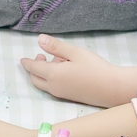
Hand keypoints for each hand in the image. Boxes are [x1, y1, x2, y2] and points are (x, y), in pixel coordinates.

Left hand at [21, 34, 136, 106]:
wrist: (113, 88)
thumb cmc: (95, 68)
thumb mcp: (75, 52)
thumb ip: (56, 46)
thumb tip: (39, 39)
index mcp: (53, 75)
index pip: (33, 68)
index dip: (27, 62)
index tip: (22, 59)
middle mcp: (54, 87)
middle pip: (35, 79)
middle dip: (34, 68)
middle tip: (42, 56)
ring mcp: (62, 94)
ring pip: (44, 85)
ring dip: (44, 73)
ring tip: (57, 60)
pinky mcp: (69, 97)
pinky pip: (53, 88)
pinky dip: (52, 79)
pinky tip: (65, 70)